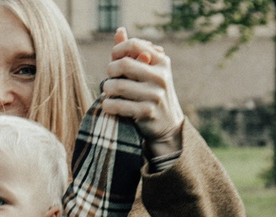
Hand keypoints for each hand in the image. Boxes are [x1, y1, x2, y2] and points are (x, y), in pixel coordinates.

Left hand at [102, 28, 184, 157]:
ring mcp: (155, 95)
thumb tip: (119, 31)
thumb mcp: (147, 71)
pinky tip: (108, 105)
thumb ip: (132, 52)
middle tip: (109, 78)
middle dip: (110, 70)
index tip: (113, 59)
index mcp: (162, 61)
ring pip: (118, 86)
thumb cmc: (152, 93)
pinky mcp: (147, 112)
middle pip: (123, 64)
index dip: (117, 50)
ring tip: (108, 92)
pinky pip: (118, 105)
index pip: (134, 45)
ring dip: (106, 89)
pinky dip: (108, 105)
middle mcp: (161, 77)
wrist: (168, 126)